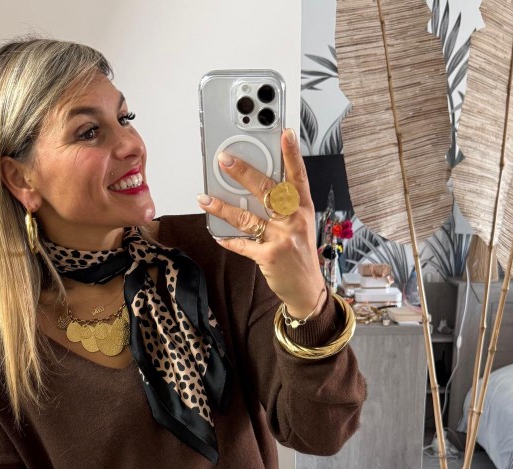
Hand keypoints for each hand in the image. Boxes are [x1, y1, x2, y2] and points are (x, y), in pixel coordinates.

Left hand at [197, 128, 325, 318]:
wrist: (307, 289)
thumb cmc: (301, 255)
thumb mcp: (301, 226)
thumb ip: (285, 208)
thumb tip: (258, 188)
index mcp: (303, 210)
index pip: (298, 177)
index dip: (292, 155)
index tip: (286, 134)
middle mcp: (294, 221)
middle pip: (267, 191)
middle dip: (245, 173)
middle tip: (226, 160)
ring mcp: (282, 239)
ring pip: (248, 217)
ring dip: (223, 207)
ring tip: (205, 198)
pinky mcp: (268, 256)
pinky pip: (242, 244)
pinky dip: (228, 239)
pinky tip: (216, 234)